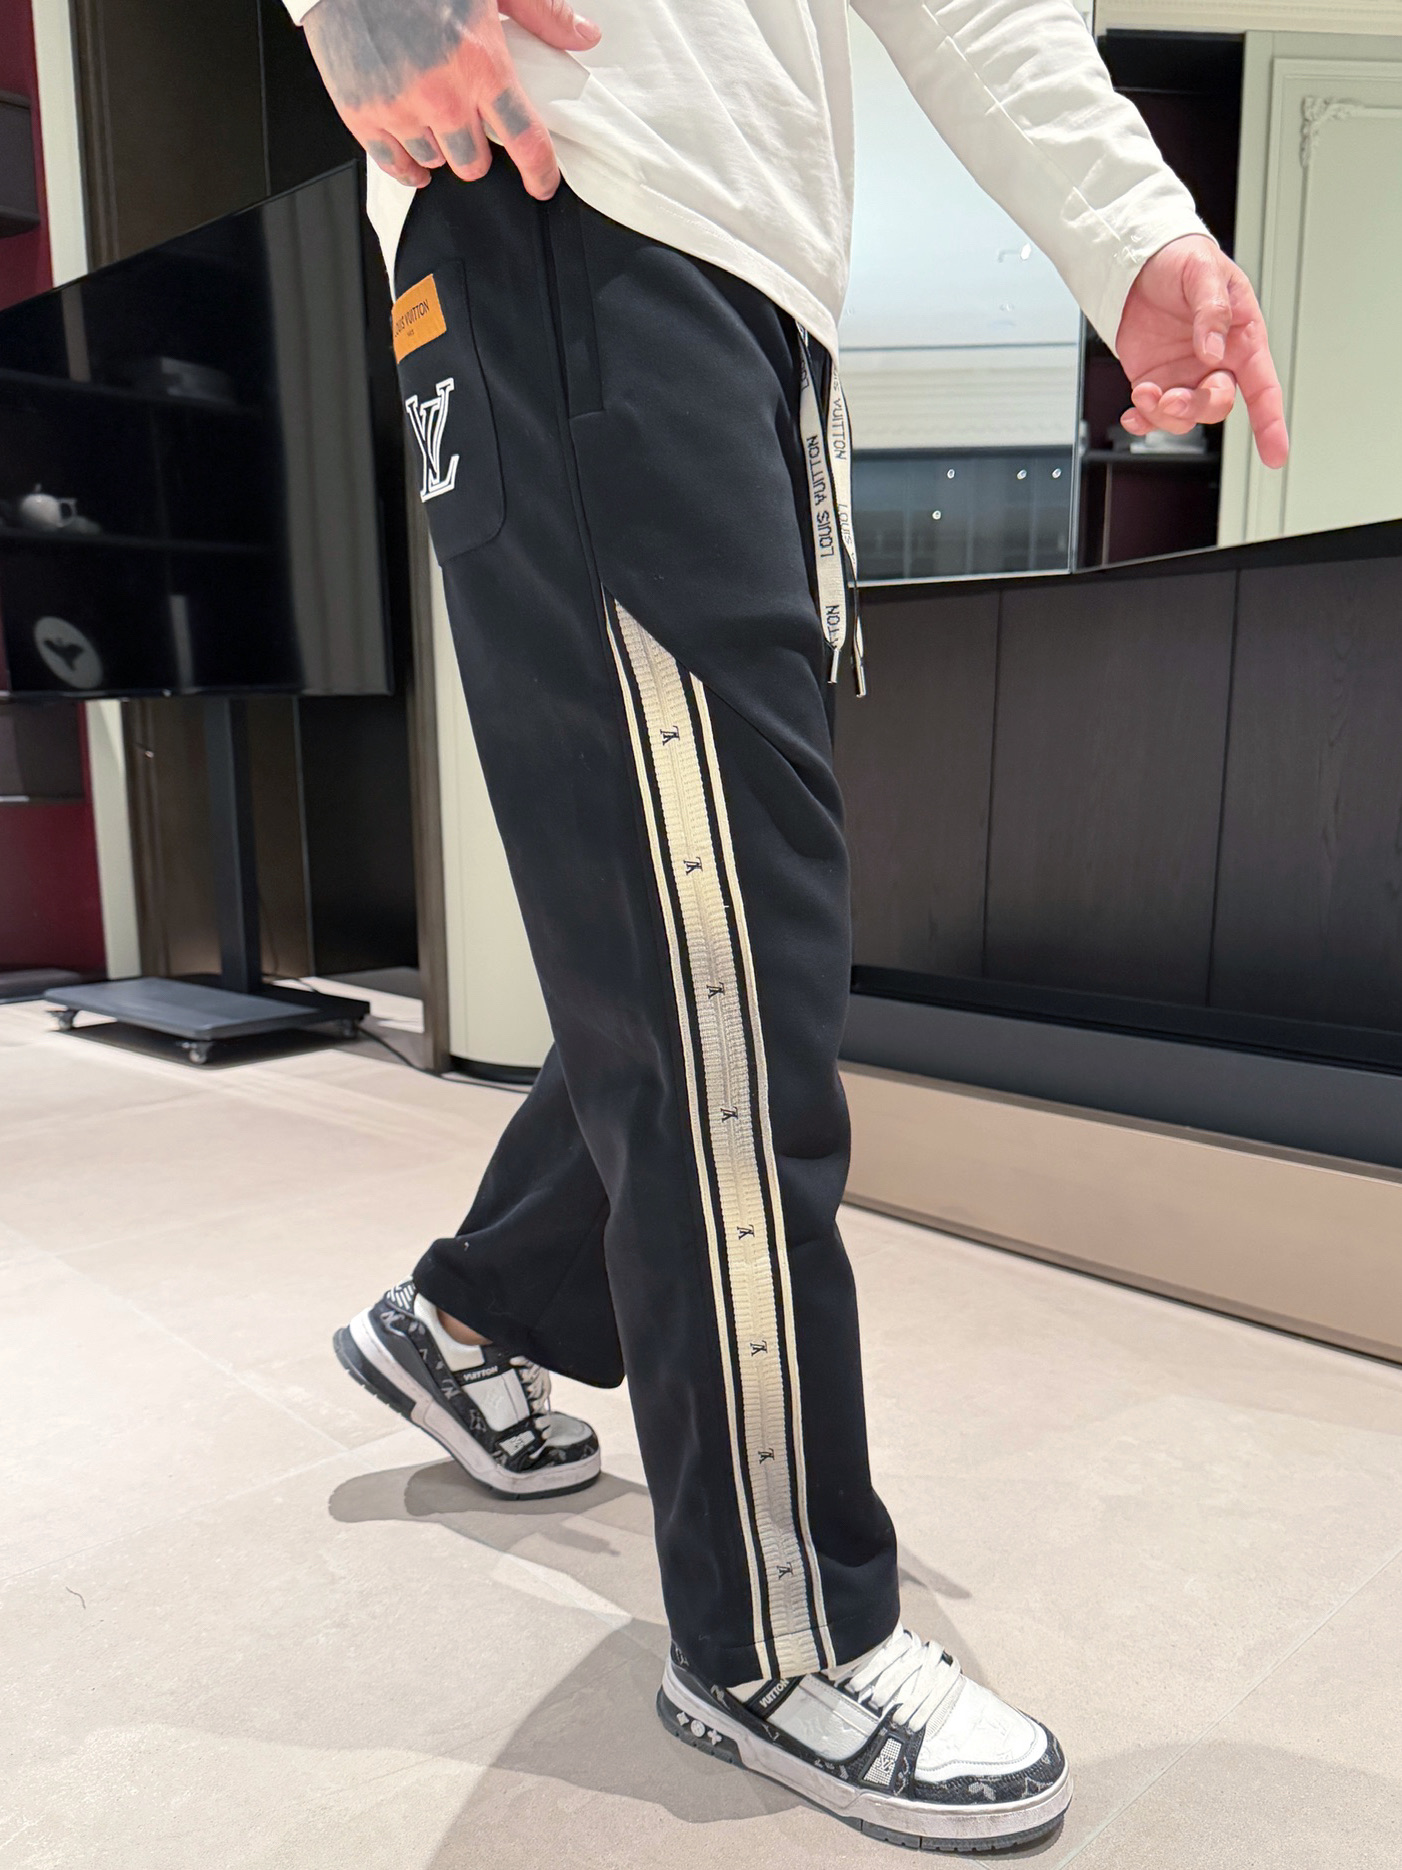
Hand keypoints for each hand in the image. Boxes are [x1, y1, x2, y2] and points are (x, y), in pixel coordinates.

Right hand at [302, 0, 600, 198]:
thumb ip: (543, 13)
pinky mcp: (362, 113)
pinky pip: (393, 165)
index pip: (525, 141)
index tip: (542, 183)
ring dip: (442, 147)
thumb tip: (584, 37)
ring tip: (436, 117)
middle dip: (480, 148)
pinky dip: (407, 165)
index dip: (540, 172)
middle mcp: (441, 95)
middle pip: (475, 162)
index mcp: (480, 63)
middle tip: (472, 122)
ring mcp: (399, 109)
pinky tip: (413, 155)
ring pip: (436, 162)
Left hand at [1115, 234, 1288, 468]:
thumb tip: (1211, 349)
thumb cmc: (1183, 260)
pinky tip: (1132, 414)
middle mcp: (1216, 363)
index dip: (1271, 422)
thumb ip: (1211, 310)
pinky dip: (1142, 421)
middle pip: (1217, 405)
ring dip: (1163, 414)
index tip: (1276, 454)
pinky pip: (1153, 414)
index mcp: (1242, 339)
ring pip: (1184, 415)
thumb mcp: (1203, 272)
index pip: (1263, 387)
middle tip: (1171, 397)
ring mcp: (1184, 375)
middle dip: (1194, 408)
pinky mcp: (1155, 381)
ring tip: (1143, 393)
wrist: (1141, 261)